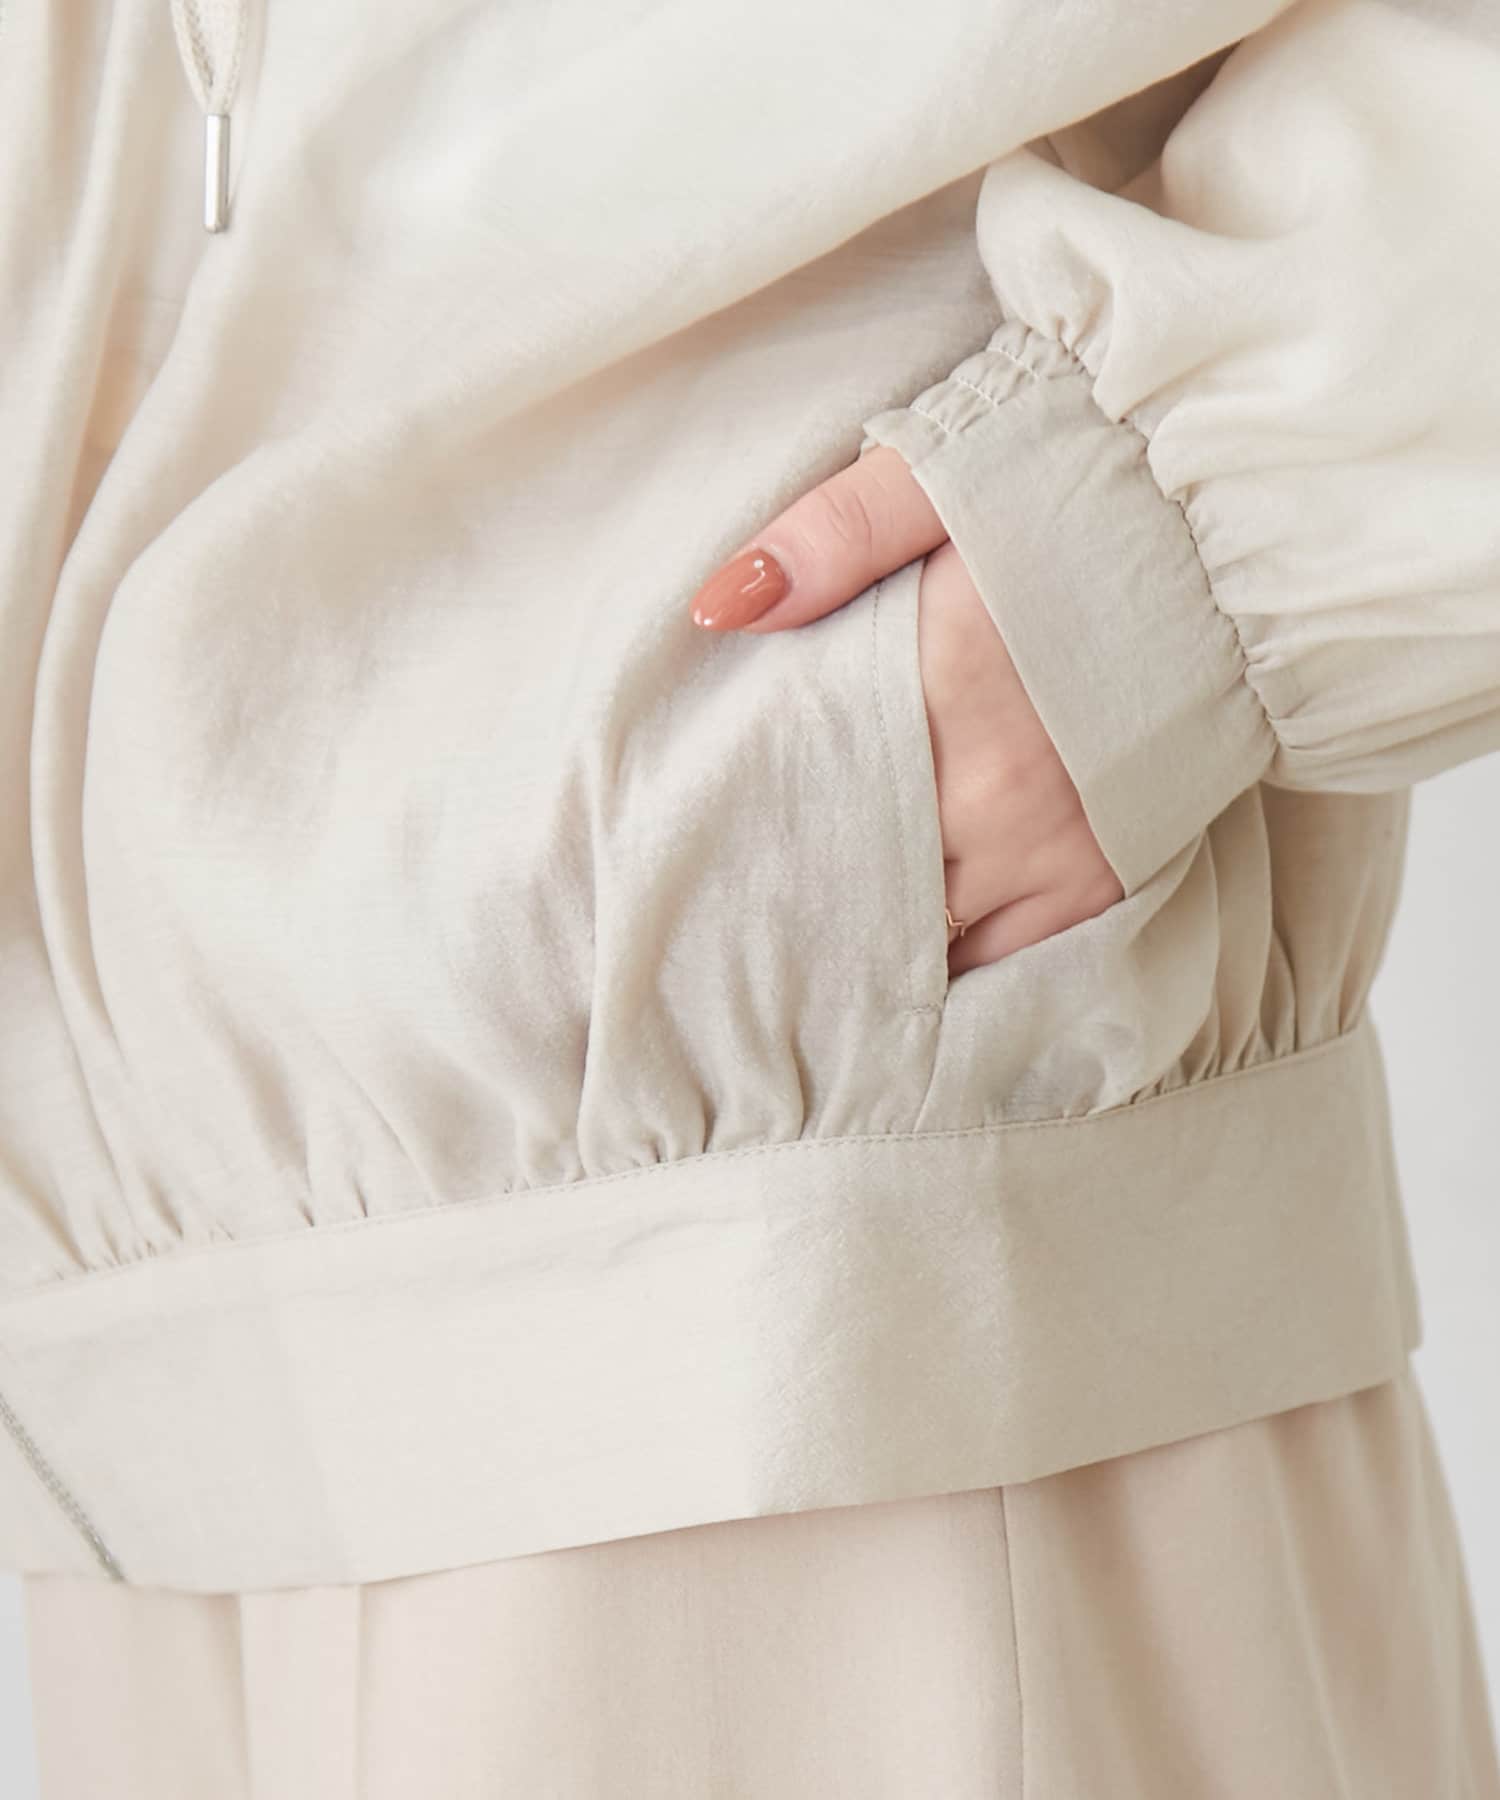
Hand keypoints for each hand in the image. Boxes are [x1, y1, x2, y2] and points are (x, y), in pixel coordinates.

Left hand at [688, 446, 1123, 975]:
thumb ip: (834, 534)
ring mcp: (1054, 846)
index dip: (755, 847)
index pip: (810, 804)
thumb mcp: (948, 471)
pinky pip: (1013, 959)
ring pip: (931, 938)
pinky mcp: (1105, 872)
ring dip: (877, 945)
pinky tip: (914, 969)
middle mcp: (992, 792)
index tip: (708, 866)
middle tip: (742, 933)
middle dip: (804, 909)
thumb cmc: (1082, 486)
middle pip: (862, 887)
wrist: (1239, 524)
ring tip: (819, 961)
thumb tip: (726, 604)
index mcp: (939, 689)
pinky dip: (958, 964)